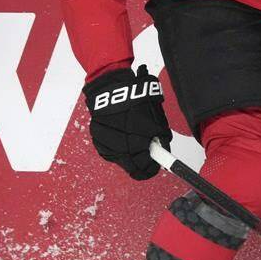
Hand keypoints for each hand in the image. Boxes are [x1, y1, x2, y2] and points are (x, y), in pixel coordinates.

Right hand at [82, 65, 171, 180]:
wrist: (113, 90)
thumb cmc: (137, 102)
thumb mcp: (157, 120)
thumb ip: (160, 138)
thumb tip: (163, 151)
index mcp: (136, 144)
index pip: (144, 169)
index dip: (151, 169)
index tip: (155, 167)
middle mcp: (118, 148)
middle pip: (131, 167)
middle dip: (141, 162)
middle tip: (148, 155)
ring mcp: (105, 145)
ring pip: (120, 159)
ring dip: (129, 154)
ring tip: (134, 139)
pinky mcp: (97, 140)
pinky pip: (110, 150)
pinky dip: (118, 147)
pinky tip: (122, 137)